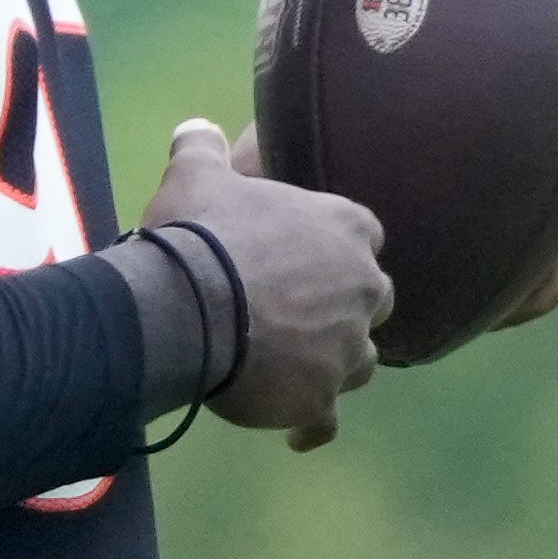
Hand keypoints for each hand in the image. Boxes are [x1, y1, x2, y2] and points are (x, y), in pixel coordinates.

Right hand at [149, 117, 391, 443]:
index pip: (364, 235)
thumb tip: (195, 127)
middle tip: (299, 313)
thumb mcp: (196, 174)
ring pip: (359, 360)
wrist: (184, 308)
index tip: (304, 257)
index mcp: (347, 227)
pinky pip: (326, 420)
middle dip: (346, 307)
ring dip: (333, 363)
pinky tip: (295, 430)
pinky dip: (312, 424)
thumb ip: (203, 148)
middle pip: (373, 300)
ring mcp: (346, 348)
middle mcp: (361, 288)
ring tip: (292, 368)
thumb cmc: (200, 234)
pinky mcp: (321, 398)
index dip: (335, 248)